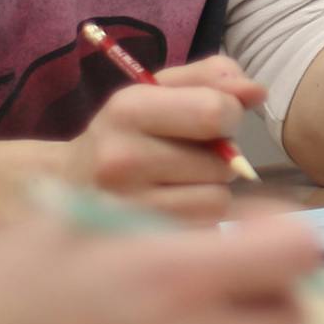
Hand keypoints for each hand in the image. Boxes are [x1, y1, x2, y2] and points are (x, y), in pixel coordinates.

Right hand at [64, 56, 263, 221]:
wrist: (66, 187)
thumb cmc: (126, 132)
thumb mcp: (159, 89)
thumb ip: (213, 77)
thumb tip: (258, 93)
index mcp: (127, 110)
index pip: (215, 112)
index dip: (229, 113)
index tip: (211, 119)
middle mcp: (121, 160)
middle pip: (222, 162)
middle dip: (220, 156)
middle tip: (189, 154)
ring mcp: (128, 209)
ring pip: (218, 199)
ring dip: (210, 189)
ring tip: (178, 182)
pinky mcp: (140, 245)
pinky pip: (204, 229)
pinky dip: (199, 217)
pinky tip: (172, 206)